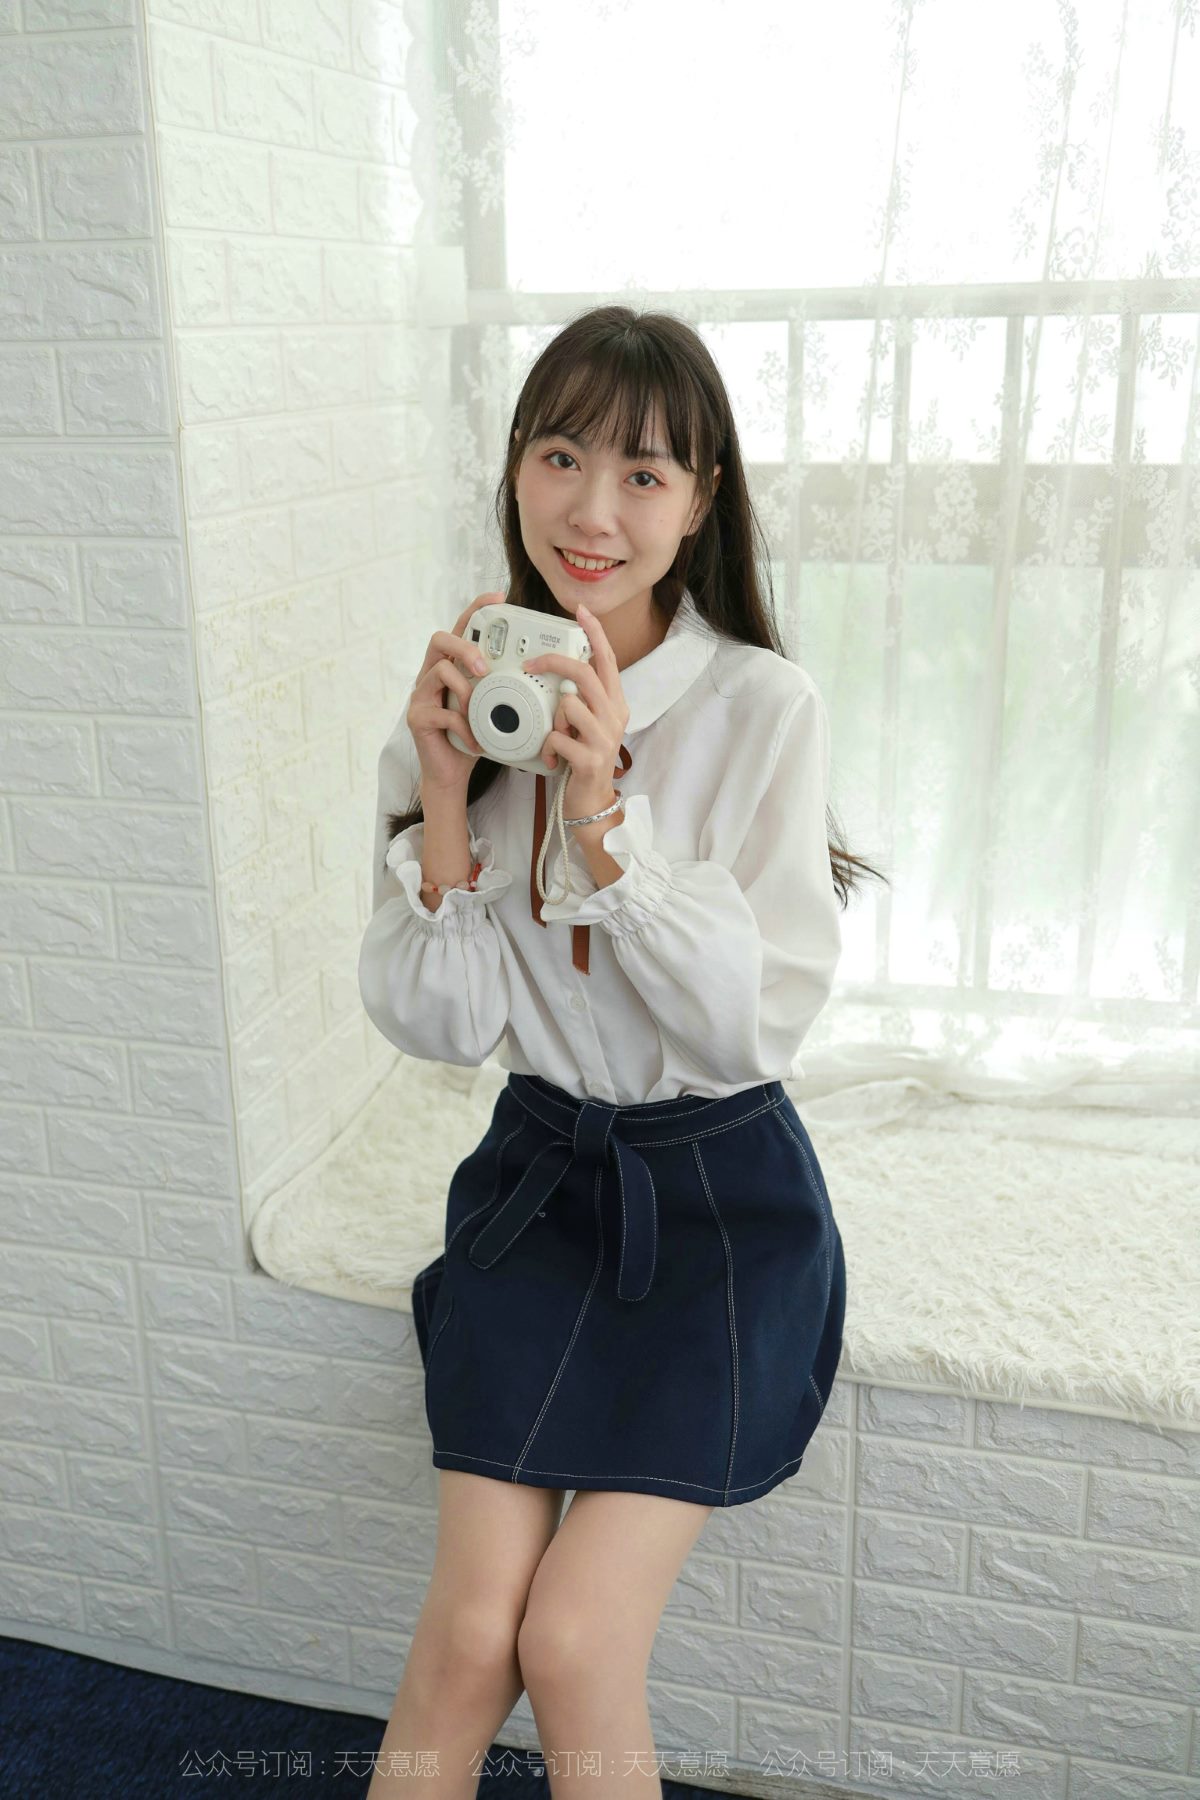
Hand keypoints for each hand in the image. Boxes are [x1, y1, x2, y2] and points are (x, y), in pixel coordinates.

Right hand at [408, 592, 498, 790]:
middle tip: (484, 668)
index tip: (499, 598)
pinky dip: (465, 728)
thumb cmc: (473, 737)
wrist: (452, 774)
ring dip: (466, 691)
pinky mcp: (417, 717)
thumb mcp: (491, 707)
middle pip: (440, 639)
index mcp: (452, 667)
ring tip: (478, 714)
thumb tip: (534, 674)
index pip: (460, 629)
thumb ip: (500, 687)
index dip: (476, 609)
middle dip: (465, 648)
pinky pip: (443, 712)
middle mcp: (432, 675)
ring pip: (440, 671)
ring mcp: (421, 695)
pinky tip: (475, 742)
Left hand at [523, 603, 629, 822]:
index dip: (594, 633)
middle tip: (530, 665)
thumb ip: (579, 698)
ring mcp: (605, 738)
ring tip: (553, 737)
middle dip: (553, 664)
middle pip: (584, 674)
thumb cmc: (582, 759)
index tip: (580, 611)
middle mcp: (614, 716)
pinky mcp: (590, 759)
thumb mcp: (587, 724)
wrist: (591, 804)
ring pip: (568, 704)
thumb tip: (558, 671)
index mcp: (614, 704)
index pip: (607, 660)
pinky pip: (558, 737)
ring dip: (552, 719)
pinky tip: (550, 759)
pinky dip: (547, 747)